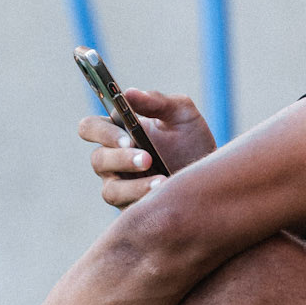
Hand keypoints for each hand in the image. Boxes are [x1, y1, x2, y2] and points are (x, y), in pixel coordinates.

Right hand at [81, 89, 216, 209]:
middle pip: (97, 159)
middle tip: (146, 157)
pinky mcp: (132, 211)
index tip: (127, 135)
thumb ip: (156, 101)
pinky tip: (165, 195)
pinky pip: (128, 210)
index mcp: (117, 132)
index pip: (90, 128)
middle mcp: (112, 161)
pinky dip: (145, 202)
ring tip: (161, 181)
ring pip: (110, 190)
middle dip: (121, 159)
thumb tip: (129, 93)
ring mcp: (120, 188)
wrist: (216, 177)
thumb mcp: (181, 114)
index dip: (102, 131)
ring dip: (134, 185)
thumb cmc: (192, 141)